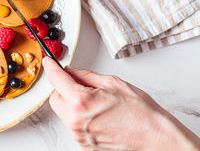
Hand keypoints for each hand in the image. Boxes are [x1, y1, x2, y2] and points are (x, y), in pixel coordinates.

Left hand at [42, 57, 199, 149]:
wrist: (156, 139)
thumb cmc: (141, 113)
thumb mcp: (113, 83)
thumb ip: (86, 76)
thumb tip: (71, 71)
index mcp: (81, 102)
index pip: (56, 80)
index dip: (51, 68)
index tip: (48, 62)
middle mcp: (76, 121)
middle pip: (55, 99)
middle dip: (62, 88)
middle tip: (77, 83)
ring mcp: (79, 135)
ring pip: (64, 113)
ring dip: (71, 103)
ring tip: (94, 101)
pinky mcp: (84, 145)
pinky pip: (73, 125)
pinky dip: (79, 116)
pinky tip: (97, 114)